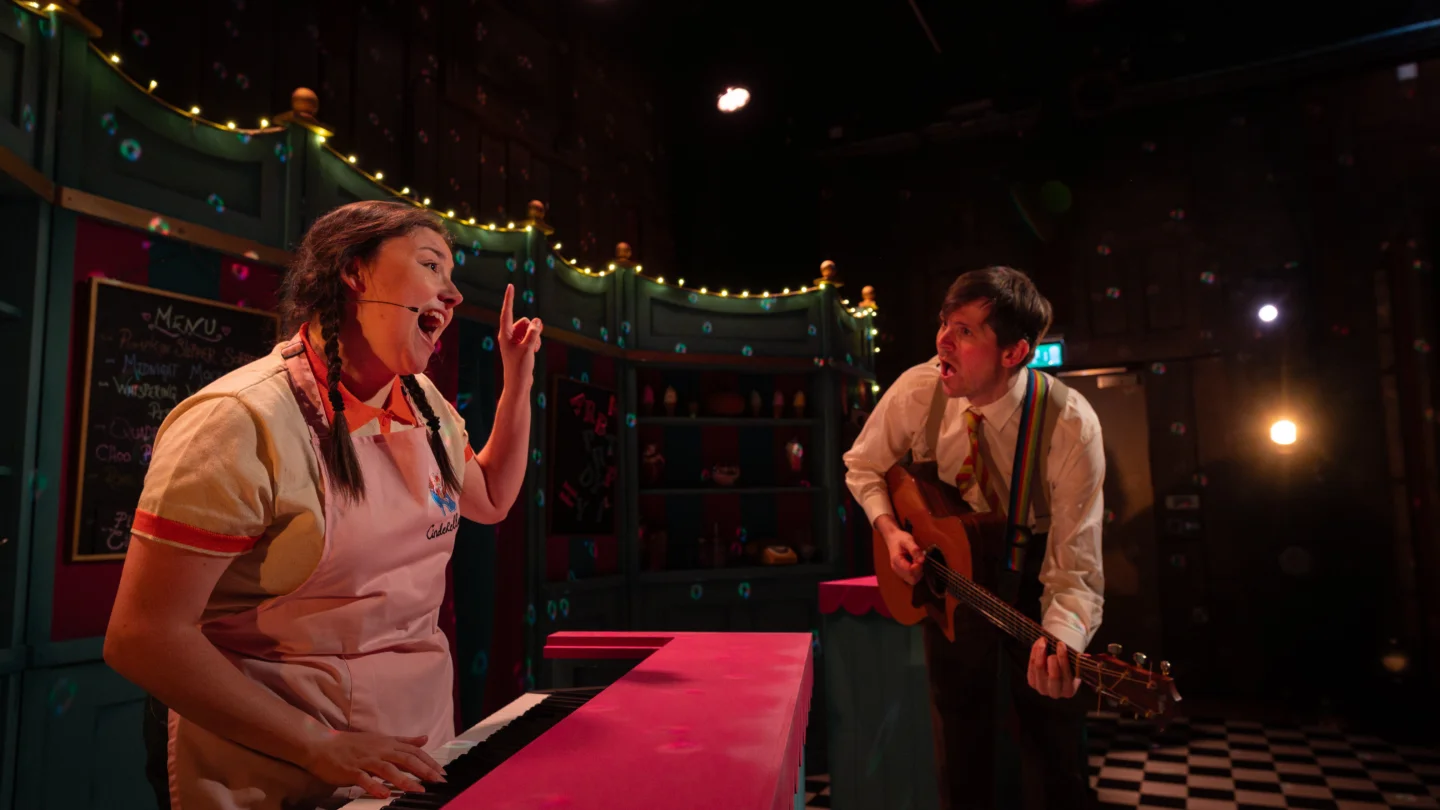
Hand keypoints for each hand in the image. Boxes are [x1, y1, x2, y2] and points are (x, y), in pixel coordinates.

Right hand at [299, 730, 445, 798]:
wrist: (322, 744)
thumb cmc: (353, 744)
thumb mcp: (381, 739)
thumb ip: (404, 741)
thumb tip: (425, 738)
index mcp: (388, 743)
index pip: (413, 751)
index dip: (429, 761)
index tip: (442, 772)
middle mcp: (379, 750)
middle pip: (406, 759)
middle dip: (424, 770)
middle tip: (438, 781)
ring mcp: (365, 760)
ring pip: (388, 769)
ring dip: (404, 780)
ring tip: (418, 790)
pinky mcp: (351, 770)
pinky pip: (364, 779)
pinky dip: (374, 786)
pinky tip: (384, 794)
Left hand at [497, 283, 542, 382]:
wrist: (519, 383)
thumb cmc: (520, 367)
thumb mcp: (528, 348)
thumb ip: (533, 333)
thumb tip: (537, 321)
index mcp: (505, 334)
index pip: (507, 312)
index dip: (509, 299)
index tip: (510, 286)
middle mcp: (508, 335)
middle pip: (524, 321)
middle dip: (532, 329)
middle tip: (532, 343)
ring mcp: (515, 341)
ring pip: (530, 329)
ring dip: (535, 337)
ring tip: (533, 350)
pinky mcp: (521, 346)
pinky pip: (532, 336)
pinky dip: (536, 342)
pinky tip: (534, 352)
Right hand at [885, 528, 923, 585]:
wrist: (893, 538)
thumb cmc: (900, 538)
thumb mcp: (908, 540)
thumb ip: (915, 550)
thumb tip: (922, 560)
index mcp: (896, 561)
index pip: (910, 571)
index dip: (918, 567)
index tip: (920, 558)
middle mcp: (896, 569)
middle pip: (911, 579)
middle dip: (919, 571)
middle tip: (919, 560)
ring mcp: (898, 572)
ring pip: (912, 581)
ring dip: (918, 573)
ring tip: (917, 562)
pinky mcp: (901, 573)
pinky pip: (911, 579)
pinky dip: (916, 574)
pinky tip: (915, 565)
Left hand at [1027, 637, 1080, 698]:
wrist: (1057, 671)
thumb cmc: (1068, 667)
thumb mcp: (1075, 666)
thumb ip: (1076, 661)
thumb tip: (1084, 653)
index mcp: (1069, 691)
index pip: (1067, 676)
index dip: (1063, 659)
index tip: (1061, 645)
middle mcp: (1055, 693)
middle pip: (1054, 676)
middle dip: (1053, 658)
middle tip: (1052, 643)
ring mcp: (1042, 689)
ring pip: (1039, 669)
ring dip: (1040, 652)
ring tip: (1043, 641)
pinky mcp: (1032, 682)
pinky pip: (1031, 666)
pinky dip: (1034, 653)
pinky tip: (1038, 644)